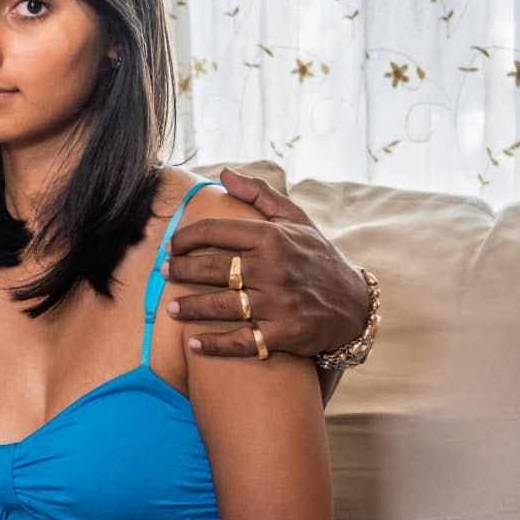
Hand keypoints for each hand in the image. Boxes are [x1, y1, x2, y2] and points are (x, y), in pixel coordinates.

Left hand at [164, 167, 368, 357]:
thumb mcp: (296, 220)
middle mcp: (274, 269)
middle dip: (181, 271)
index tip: (171, 246)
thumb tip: (224, 174)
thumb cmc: (317, 257)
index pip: (215, 232)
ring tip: (171, 307)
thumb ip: (259, 195)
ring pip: (221, 306)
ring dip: (190, 308)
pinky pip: (241, 342)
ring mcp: (278, 304)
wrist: (355, 304)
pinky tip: (192, 344)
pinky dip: (214, 345)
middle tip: (164, 272)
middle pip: (212, 269)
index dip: (186, 238)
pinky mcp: (284, 334)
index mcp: (272, 238)